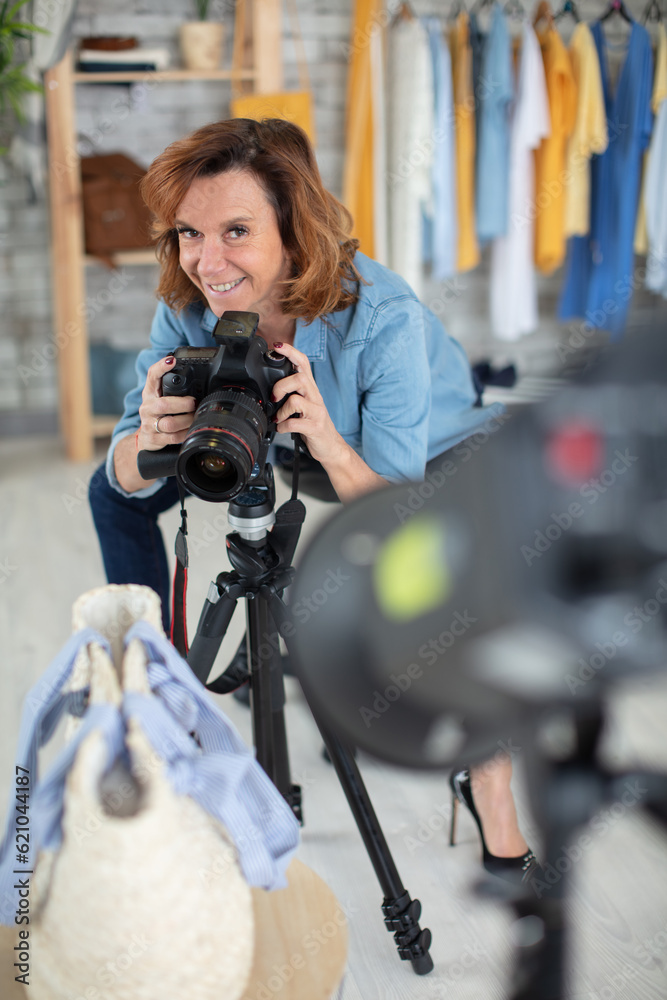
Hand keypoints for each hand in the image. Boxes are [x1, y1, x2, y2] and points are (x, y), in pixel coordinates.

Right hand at [137, 355, 196, 451]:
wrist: (146, 437)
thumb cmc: (157, 414)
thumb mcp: (161, 397)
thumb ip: (172, 387)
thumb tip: (192, 375)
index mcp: (150, 393)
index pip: (152, 376)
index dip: (161, 367)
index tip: (171, 360)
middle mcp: (147, 407)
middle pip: (163, 404)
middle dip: (182, 404)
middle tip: (193, 402)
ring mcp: (149, 424)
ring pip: (170, 423)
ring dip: (187, 420)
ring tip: (194, 417)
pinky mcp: (155, 439)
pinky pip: (173, 437)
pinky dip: (185, 433)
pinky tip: (190, 429)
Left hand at [271, 342, 344, 466]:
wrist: (330, 446)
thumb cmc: (313, 425)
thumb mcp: (303, 406)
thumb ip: (292, 393)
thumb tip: (270, 387)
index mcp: (310, 389)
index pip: (303, 363)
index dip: (291, 351)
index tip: (277, 345)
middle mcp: (315, 397)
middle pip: (300, 378)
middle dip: (281, 386)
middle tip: (274, 398)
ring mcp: (316, 412)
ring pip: (296, 399)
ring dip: (282, 410)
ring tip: (279, 417)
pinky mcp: (315, 427)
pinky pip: (294, 423)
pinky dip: (283, 426)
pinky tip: (282, 428)